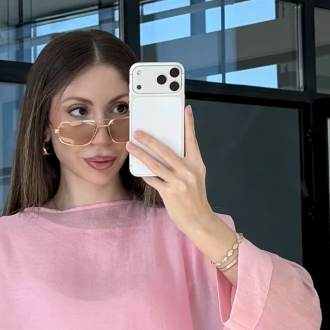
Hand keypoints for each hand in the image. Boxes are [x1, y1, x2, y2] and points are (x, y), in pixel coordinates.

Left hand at [126, 106, 237, 264]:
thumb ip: (184, 163)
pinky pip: (153, 180)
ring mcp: (178, 182)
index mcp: (197, 164)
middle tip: (139, 132)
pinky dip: (145, 173)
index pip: (192, 140)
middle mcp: (188, 171)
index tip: (185, 109)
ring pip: (156, 164)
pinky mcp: (169, 193)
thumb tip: (167, 152)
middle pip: (166, 150)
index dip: (189, 124)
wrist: (199, 220)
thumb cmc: (195, 198)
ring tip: (130, 146)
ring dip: (141, 154)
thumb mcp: (196, 177)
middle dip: (150, 140)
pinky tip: (137, 167)